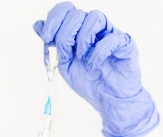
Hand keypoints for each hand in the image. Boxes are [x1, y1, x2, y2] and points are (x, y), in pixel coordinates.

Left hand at [33, 2, 159, 136]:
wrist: (107, 99)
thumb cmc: (89, 82)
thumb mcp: (64, 64)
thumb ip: (54, 45)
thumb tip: (38, 25)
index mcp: (78, 32)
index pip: (65, 11)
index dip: (54, 19)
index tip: (47, 37)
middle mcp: (93, 30)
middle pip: (77, 13)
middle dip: (65, 32)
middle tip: (66, 52)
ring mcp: (109, 34)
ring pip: (94, 17)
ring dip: (83, 39)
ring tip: (82, 58)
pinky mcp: (124, 44)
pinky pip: (111, 37)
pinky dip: (99, 51)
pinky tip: (94, 64)